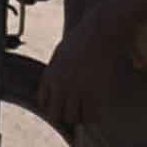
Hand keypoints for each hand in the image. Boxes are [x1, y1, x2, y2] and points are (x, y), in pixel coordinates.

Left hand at [34, 19, 128, 134]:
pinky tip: (97, 111)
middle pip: (56, 114)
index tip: (62, 105)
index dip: (53, 105)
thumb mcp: (62, 51)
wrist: (102, 28)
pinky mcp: (95, 91)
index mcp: (51, 74)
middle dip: (64, 115)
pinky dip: (93, 116)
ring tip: (87, 112)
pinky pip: (91, 113)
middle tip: (74, 113)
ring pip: (73, 117)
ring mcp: (78, 89)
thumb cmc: (84, 36)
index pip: (44, 101)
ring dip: (79, 117)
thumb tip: (57, 83)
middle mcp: (61, 85)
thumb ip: (56, 67)